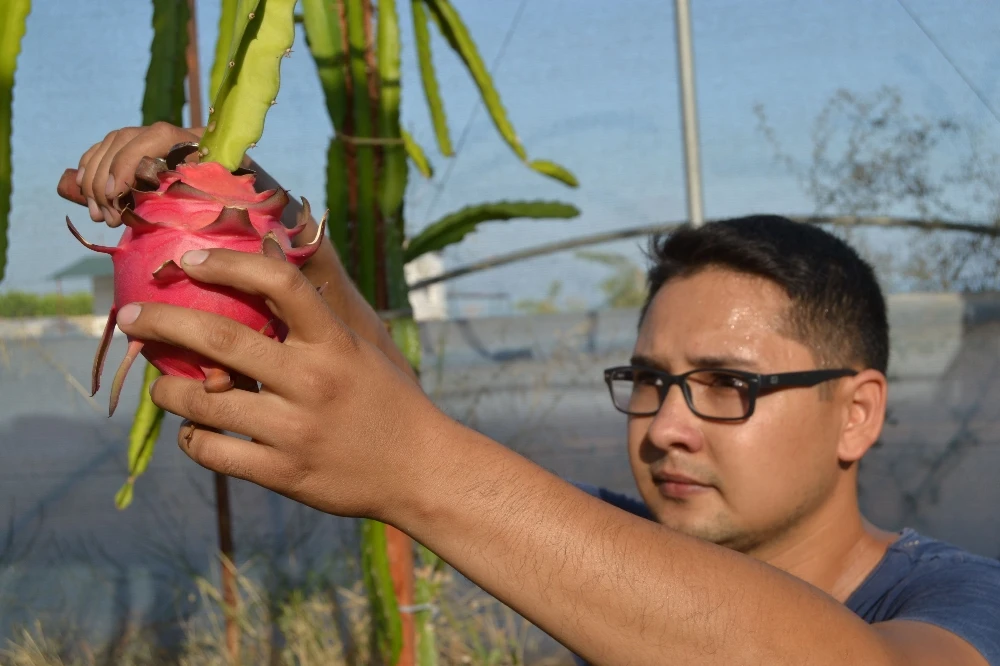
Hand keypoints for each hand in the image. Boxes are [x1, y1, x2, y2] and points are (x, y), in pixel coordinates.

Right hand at [57, 123, 204, 226]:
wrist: (212, 157)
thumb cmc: (212, 172)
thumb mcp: (207, 179)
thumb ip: (188, 186)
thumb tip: (159, 207)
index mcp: (170, 136)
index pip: (136, 147)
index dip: (120, 171)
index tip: (114, 198)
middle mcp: (148, 132)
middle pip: (114, 152)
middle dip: (104, 187)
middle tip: (109, 220)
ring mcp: (133, 135)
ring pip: (102, 153)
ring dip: (93, 185)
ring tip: (98, 215)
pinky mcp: (123, 143)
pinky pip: (96, 152)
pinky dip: (87, 171)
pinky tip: (83, 192)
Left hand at [114, 247, 445, 520]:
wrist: (420, 470)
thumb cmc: (391, 398)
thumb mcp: (368, 345)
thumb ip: (326, 305)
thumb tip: (287, 248)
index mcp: (336, 343)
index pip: (280, 283)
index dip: (230, 264)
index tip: (192, 261)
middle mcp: (313, 381)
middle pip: (221, 341)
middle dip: (164, 322)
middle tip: (130, 316)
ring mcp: (295, 430)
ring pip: (204, 403)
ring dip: (167, 390)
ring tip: (158, 385)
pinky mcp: (284, 473)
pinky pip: (214, 453)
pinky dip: (192, 439)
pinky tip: (194, 430)